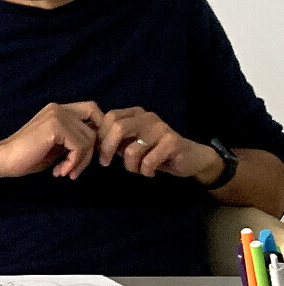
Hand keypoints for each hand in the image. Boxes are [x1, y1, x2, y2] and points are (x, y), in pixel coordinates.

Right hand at [0, 101, 107, 180]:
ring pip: (90, 138)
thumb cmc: (28, 156)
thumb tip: (99, 144)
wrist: (4, 159)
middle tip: (80, 168)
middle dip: (94, 149)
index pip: (93, 111)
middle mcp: (59, 108)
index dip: (98, 132)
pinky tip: (60, 171)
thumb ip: (75, 139)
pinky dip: (74, 163)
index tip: (88, 156)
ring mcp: (57, 115)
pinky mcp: (55, 127)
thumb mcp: (57, 146)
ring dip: (81, 161)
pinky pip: (80, 146)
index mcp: (59, 110)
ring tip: (66, 172)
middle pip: (96, 124)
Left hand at [95, 107, 219, 179]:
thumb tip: (94, 144)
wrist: (191, 158)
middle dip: (107, 149)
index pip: (110, 117)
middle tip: (106, 164)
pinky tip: (151, 172)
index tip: (100, 154)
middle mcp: (148, 117)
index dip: (101, 136)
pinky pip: (148, 162)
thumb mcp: (132, 143)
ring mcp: (161, 128)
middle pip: (118, 127)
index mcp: (136, 113)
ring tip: (138, 169)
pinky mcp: (172, 142)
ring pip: (132, 150)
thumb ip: (117, 140)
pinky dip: (145, 172)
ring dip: (130, 166)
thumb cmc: (156, 152)